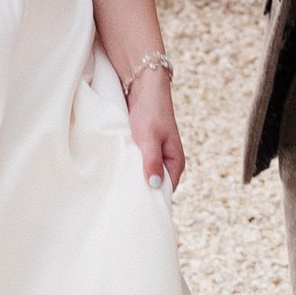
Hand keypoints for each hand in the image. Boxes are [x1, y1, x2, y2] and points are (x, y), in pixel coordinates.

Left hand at [124, 69, 185, 191]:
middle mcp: (168, 160)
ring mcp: (157, 154)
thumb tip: (155, 186)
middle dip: (142, 190)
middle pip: (156, 184)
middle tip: (124, 201)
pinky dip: (131, 167)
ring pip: (146, 174)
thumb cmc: (150, 111)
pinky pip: (139, 164)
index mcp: (176, 162)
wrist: (144, 85)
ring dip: (135, 178)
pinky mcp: (145, 147)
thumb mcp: (149, 138)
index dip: (153, 199)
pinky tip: (119, 172)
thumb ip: (152, 162)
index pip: (166, 190)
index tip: (136, 208)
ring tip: (119, 189)